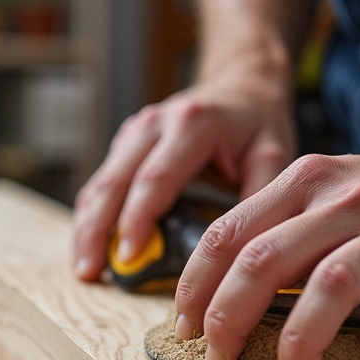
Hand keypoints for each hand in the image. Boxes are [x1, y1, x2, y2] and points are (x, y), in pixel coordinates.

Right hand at [72, 67, 296, 280]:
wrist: (242, 86)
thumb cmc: (258, 124)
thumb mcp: (273, 155)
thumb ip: (259, 198)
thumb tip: (238, 248)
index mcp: (191, 124)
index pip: (155, 178)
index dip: (137, 220)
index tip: (129, 257)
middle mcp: (155, 124)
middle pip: (114, 182)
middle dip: (98, 231)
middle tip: (91, 273)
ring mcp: (135, 133)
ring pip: (99, 184)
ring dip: (87, 228)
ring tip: (86, 270)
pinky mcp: (126, 145)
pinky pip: (101, 184)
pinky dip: (92, 217)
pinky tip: (91, 249)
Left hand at [174, 143, 359, 359]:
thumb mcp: (320, 189)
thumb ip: (270, 227)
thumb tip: (211, 291)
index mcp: (303, 184)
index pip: (227, 234)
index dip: (195, 287)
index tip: (184, 328)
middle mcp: (345, 204)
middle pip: (267, 260)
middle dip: (231, 317)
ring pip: (333, 287)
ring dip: (301, 345)